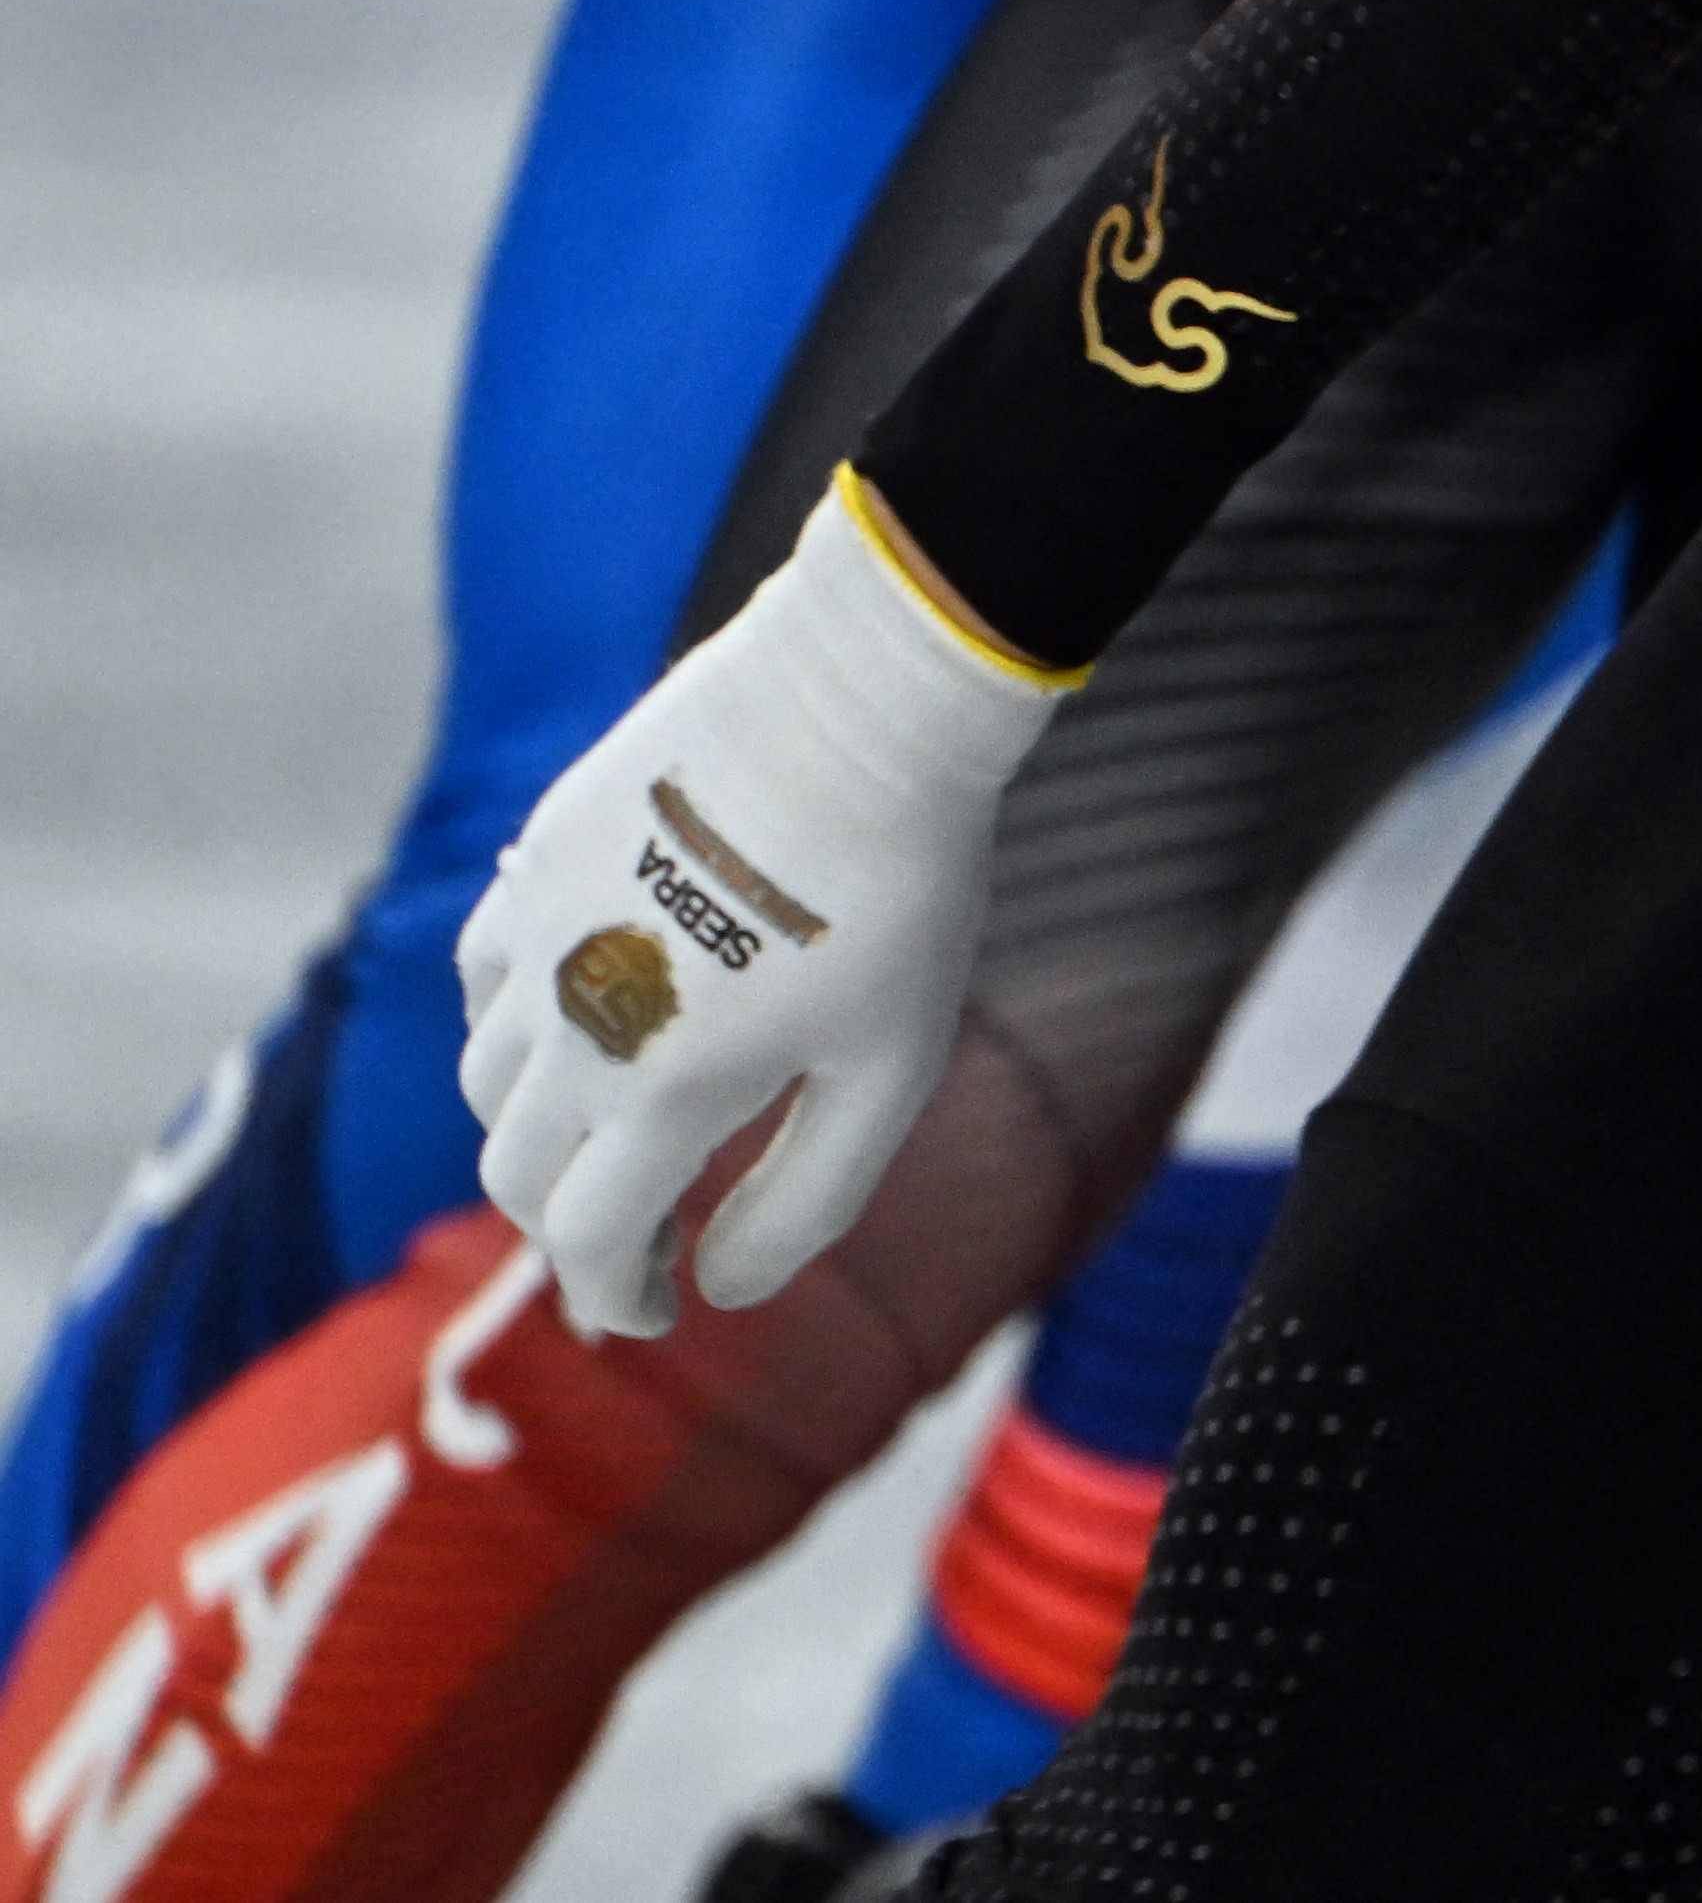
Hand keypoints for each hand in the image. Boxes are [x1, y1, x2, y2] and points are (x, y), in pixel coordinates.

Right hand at [453, 477, 1060, 1334]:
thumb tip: (718, 1291)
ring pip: (489, 1082)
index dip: (618, 1297)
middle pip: (520, 1173)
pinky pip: (486, 978)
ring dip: (540, 1132)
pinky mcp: (536, 859)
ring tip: (622, 1131)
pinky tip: (586, 1017)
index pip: (587, 1243)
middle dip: (574, 1226)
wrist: (862, 704)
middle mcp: (573, 1024)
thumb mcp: (891, 1068)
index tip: (658, 1310)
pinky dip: (516, 1028)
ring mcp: (539, 936)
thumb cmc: (902, 892)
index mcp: (661, 1090)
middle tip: (645, 1237)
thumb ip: (806, 1197)